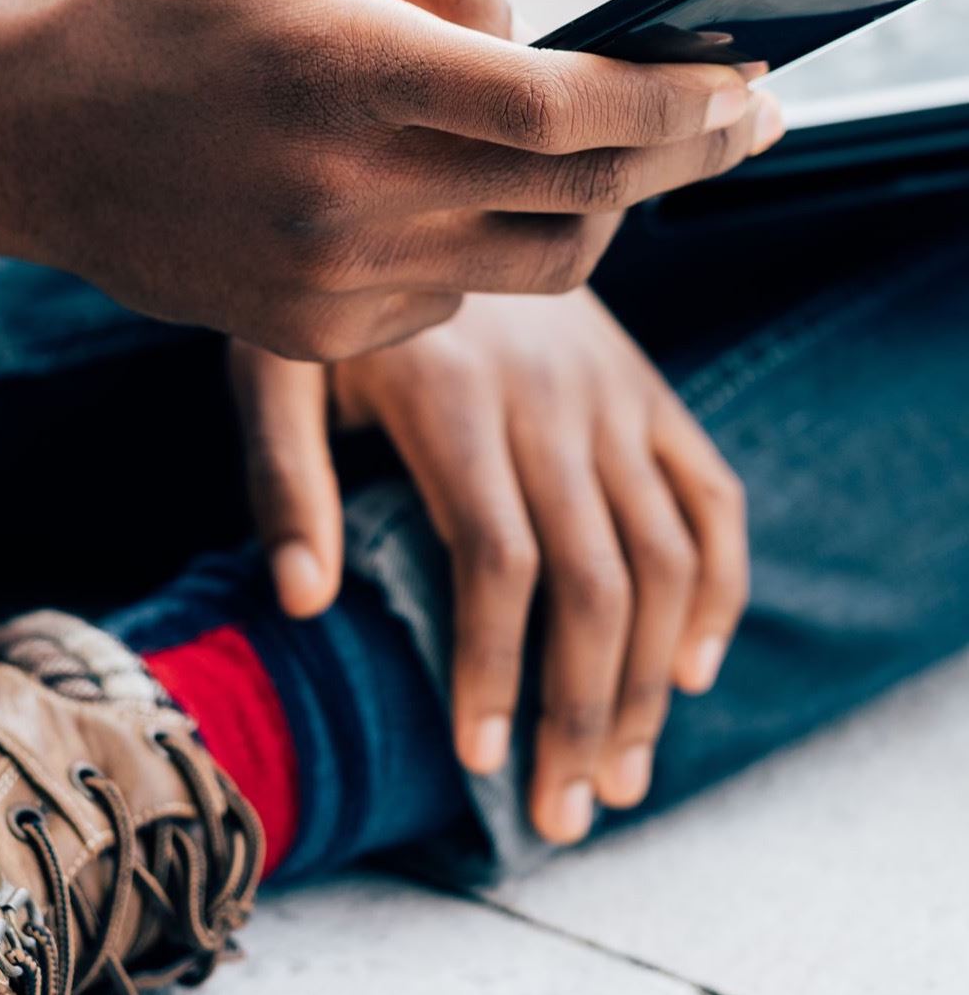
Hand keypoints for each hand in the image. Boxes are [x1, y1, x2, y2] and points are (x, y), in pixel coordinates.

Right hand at [0, 0, 781, 359]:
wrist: (12, 131)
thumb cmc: (142, 3)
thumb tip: (531, 39)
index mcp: (345, 71)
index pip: (565, 107)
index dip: (679, 101)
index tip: (752, 88)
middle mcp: (347, 191)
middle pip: (581, 194)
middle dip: (686, 155)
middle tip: (749, 120)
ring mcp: (329, 277)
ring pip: (536, 265)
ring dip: (590, 206)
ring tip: (590, 149)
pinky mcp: (308, 332)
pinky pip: (452, 299)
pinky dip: (479, 245)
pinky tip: (434, 191)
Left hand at [232, 291, 749, 843]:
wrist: (428, 178)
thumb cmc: (329, 288)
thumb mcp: (275, 360)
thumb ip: (282, 476)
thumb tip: (303, 607)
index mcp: (454, 392)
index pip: (498, 558)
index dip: (492, 667)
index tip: (477, 761)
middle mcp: (552, 394)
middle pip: (596, 578)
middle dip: (582, 711)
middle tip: (564, 816)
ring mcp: (613, 389)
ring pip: (667, 555)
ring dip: (653, 680)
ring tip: (623, 779)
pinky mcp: (645, 386)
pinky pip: (712, 496)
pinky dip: (719, 588)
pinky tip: (692, 669)